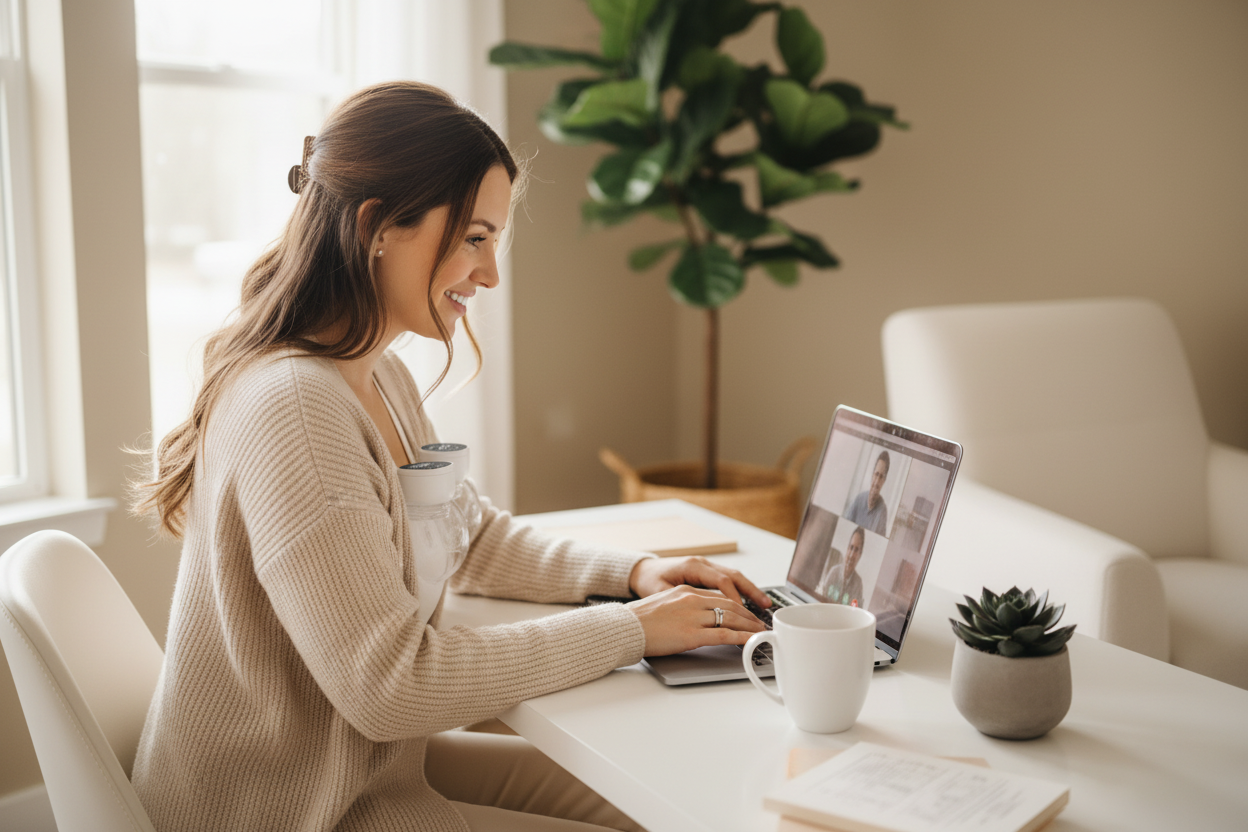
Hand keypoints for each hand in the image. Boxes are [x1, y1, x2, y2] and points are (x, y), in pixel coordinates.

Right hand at [625, 585, 766, 655]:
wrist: (623, 628)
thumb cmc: (637, 621)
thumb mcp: (662, 604)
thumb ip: (681, 608)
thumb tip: (694, 618)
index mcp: (684, 591)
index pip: (719, 596)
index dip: (737, 605)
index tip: (746, 612)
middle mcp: (692, 599)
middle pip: (730, 605)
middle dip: (748, 615)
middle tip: (759, 623)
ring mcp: (693, 616)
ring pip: (731, 618)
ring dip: (749, 626)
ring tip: (760, 633)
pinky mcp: (692, 634)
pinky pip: (724, 635)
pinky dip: (742, 638)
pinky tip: (751, 641)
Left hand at [629, 556, 770, 609]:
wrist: (641, 571)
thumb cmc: (648, 581)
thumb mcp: (660, 592)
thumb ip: (681, 602)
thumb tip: (699, 615)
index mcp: (692, 566)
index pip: (720, 580)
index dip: (733, 597)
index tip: (742, 613)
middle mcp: (702, 564)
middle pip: (733, 576)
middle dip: (751, 592)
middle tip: (765, 607)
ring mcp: (706, 566)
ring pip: (734, 577)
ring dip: (750, 590)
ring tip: (765, 604)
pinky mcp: (706, 573)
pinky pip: (728, 580)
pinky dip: (741, 590)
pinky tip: (750, 601)